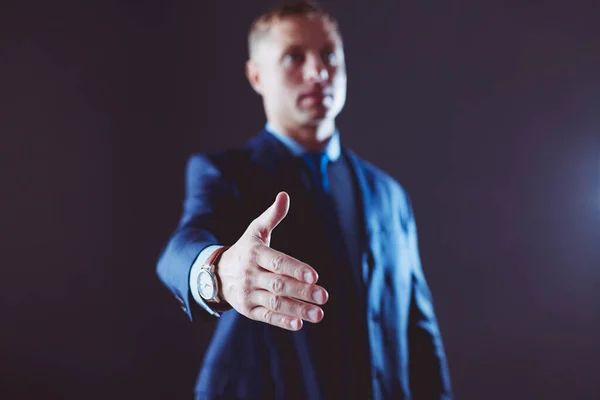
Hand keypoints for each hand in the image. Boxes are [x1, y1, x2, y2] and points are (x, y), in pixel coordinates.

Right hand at [217, 192, 327, 330]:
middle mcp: (250, 275)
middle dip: (302, 291)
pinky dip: (282, 321)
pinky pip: (267, 316)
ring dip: (297, 309)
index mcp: (255, 254)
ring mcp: (248, 294)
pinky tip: (299, 324)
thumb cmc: (246, 249)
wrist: (217, 273)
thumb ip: (272, 216)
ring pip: (275, 303)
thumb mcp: (255, 231)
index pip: (277, 262)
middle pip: (279, 285)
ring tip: (319, 314)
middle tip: (324, 296)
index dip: (296, 269)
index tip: (315, 276)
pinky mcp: (248, 310)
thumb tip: (284, 195)